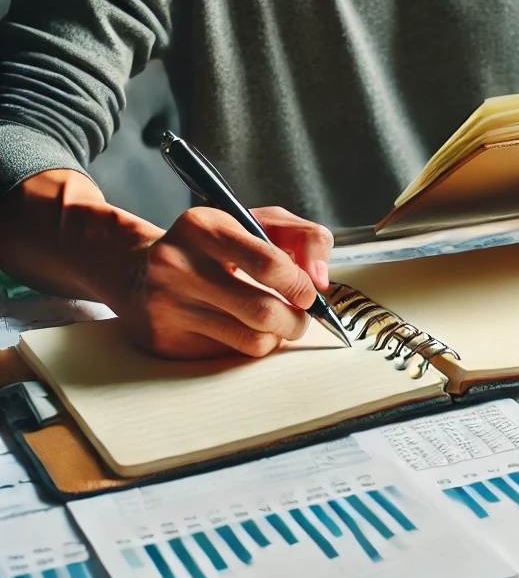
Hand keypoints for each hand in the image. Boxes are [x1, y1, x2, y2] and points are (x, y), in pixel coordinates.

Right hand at [117, 206, 334, 358]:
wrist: (138, 271)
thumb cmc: (212, 246)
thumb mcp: (256, 222)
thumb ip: (303, 237)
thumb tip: (320, 279)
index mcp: (203, 227)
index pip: (269, 264)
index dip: (301, 284)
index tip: (309, 292)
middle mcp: (178, 264)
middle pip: (263, 310)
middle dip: (297, 320)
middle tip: (300, 315)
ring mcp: (168, 305)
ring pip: (252, 339)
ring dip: (278, 335)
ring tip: (275, 321)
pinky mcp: (166, 340)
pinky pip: (231, 355)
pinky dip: (250, 345)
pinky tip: (242, 327)